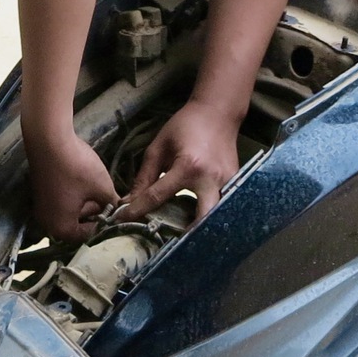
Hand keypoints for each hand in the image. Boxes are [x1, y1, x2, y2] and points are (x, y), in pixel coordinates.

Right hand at [27, 123, 117, 241]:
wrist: (48, 139)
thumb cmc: (77, 167)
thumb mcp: (102, 187)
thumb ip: (111, 203)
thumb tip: (118, 208)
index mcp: (61, 228)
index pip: (89, 236)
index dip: (105, 225)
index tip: (116, 214)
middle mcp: (47, 223)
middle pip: (77, 226)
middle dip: (94, 214)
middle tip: (108, 200)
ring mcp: (41, 208)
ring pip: (68, 213)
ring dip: (84, 204)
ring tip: (97, 189)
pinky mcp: (39, 193)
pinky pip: (60, 203)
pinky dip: (73, 197)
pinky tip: (83, 182)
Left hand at [116, 98, 243, 225]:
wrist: (218, 113)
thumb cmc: (185, 126)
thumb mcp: (159, 147)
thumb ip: (145, 177)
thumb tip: (129, 201)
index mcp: (187, 166)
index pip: (158, 196)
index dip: (138, 210)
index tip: (123, 220)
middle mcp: (210, 179)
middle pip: (201, 218)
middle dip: (185, 234)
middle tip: (166, 243)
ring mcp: (227, 183)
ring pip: (215, 217)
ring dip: (200, 228)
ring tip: (182, 236)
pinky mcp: (235, 184)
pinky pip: (223, 207)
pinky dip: (210, 217)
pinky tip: (197, 221)